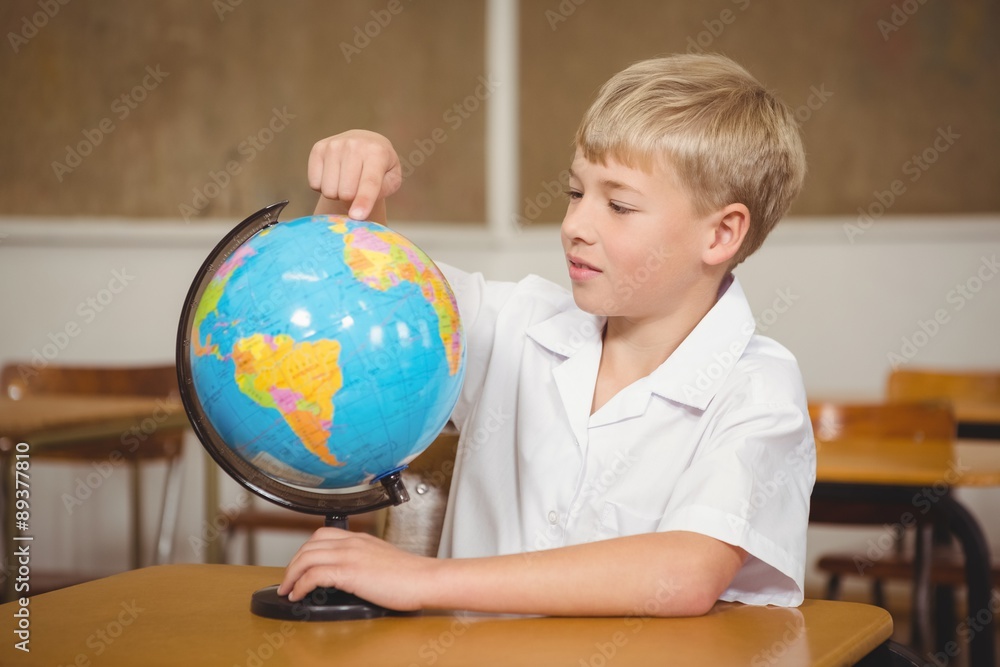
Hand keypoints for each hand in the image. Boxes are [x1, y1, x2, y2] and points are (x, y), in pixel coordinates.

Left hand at [277, 527, 436, 610]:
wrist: (425, 579)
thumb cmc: (411, 575)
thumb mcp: (382, 559)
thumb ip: (364, 560)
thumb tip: (350, 575)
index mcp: (360, 538)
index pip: (322, 535)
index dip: (305, 551)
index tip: (300, 567)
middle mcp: (352, 542)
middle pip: (309, 545)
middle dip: (293, 564)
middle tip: (288, 581)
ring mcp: (349, 555)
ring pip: (306, 558)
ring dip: (291, 575)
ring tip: (288, 590)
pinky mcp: (349, 571)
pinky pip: (313, 575)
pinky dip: (300, 585)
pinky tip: (299, 595)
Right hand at [308, 130, 401, 220]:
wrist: (364, 142)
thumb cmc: (380, 166)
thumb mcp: (392, 179)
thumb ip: (381, 193)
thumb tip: (359, 210)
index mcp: (377, 152)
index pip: (369, 182)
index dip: (363, 201)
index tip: (357, 216)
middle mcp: (354, 145)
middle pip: (346, 192)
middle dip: (351, 200)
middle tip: (356, 189)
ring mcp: (333, 145)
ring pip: (329, 190)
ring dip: (336, 194)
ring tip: (345, 182)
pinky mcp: (318, 148)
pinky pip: (314, 184)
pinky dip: (323, 187)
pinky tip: (333, 176)